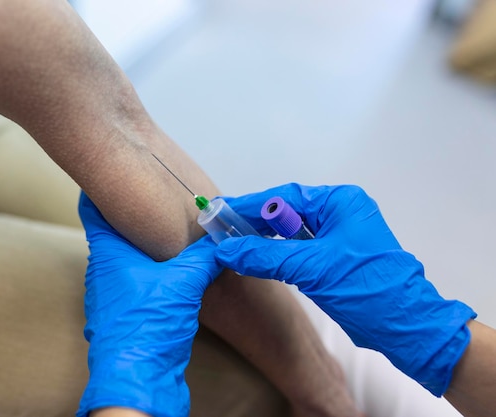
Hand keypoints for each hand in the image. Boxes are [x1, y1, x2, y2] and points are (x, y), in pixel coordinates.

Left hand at [77, 193, 221, 416]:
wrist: (137, 380)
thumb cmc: (148, 327)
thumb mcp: (185, 283)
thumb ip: (205, 255)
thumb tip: (224, 237)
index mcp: (107, 254)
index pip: (93, 208)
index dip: (100, 186)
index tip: (111, 169)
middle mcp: (101, 271)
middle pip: (109, 231)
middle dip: (128, 215)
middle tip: (149, 198)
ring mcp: (107, 295)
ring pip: (120, 259)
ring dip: (138, 246)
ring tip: (162, 234)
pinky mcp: (119, 314)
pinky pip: (129, 282)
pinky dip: (144, 272)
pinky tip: (166, 275)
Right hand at [215, 183, 475, 395]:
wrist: (405, 327)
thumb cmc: (367, 290)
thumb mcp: (311, 268)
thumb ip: (266, 255)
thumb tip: (227, 249)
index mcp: (340, 203)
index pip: (285, 198)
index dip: (250, 205)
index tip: (221, 210)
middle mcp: (341, 212)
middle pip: (287, 212)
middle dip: (256, 222)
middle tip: (223, 230)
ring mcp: (340, 235)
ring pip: (292, 233)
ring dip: (266, 239)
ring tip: (235, 244)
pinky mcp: (337, 257)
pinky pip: (301, 249)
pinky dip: (279, 254)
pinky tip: (260, 259)